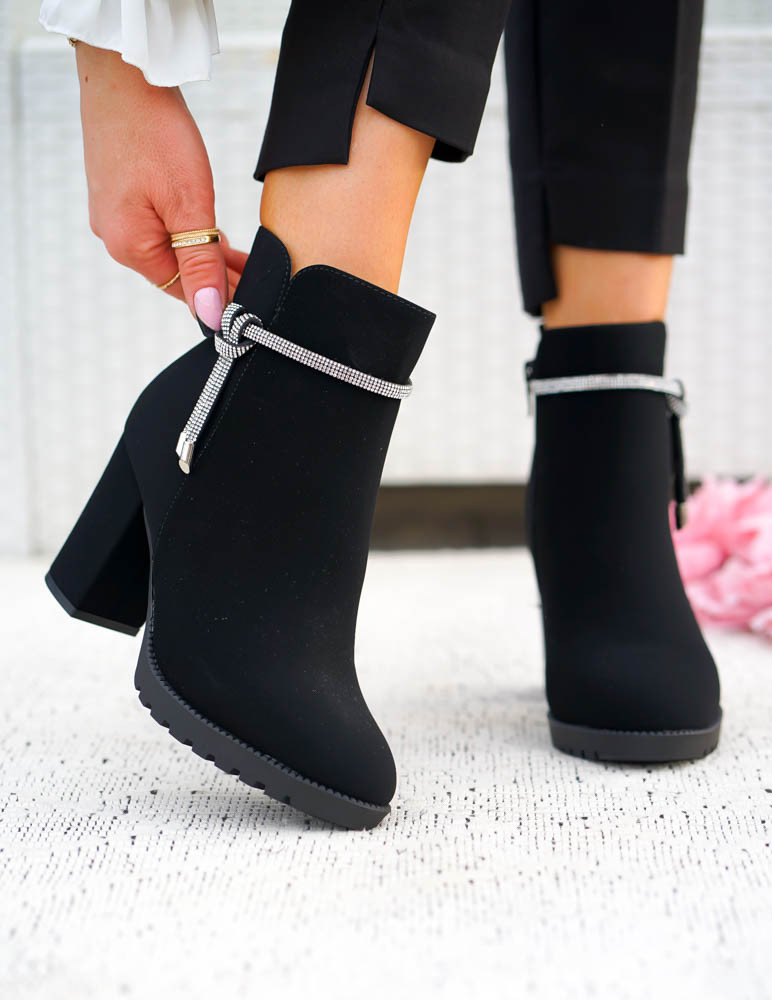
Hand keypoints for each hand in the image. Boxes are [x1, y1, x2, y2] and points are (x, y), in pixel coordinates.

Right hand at [74, 43, 247, 329]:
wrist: (123, 74)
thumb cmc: (156, 134)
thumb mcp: (190, 206)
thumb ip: (201, 265)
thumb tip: (211, 316)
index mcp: (130, 247)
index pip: (185, 292)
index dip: (222, 299)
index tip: (257, 301)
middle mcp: (116, 238)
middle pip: (177, 274)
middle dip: (218, 279)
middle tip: (260, 279)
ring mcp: (114, 216)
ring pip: (170, 251)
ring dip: (207, 256)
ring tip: (245, 259)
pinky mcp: (119, 196)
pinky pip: (159, 230)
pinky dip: (189, 235)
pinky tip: (214, 235)